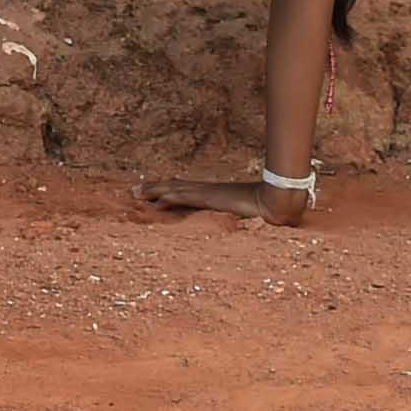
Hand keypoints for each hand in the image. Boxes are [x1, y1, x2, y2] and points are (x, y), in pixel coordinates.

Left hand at [141, 174, 307, 225]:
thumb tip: (241, 224)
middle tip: (133, 190)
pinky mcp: (211, 199)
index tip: (151, 193)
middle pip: (174, 186)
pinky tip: (156, 202)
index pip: (184, 190)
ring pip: (175, 189)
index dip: (167, 190)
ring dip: (154, 190)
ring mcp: (208, 193)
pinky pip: (186, 197)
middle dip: (153, 188)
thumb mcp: (246, 217)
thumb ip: (238, 219)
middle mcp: (208, 191)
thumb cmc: (266, 209)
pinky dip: (169, 198)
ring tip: (136, 193)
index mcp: (214, 195)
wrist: (277, 202)